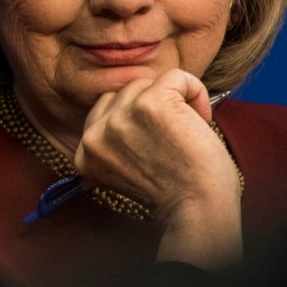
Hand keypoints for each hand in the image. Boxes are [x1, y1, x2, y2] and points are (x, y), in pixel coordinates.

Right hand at [74, 69, 242, 268]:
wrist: (199, 210)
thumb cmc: (175, 192)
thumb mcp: (126, 167)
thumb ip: (115, 138)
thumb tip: (131, 98)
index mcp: (85, 153)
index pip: (105, 109)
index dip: (137, 120)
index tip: (157, 146)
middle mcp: (95, 134)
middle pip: (124, 92)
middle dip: (153, 108)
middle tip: (173, 140)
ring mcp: (120, 117)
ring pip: (148, 83)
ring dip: (175, 101)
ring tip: (186, 132)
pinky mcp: (150, 104)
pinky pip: (176, 76)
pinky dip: (196, 92)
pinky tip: (201, 120)